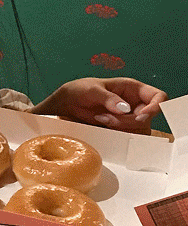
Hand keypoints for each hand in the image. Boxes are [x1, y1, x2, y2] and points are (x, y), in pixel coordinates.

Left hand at [36, 77, 167, 132]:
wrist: (67, 104)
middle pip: (148, 117)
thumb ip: (108, 98)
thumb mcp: (92, 90)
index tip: (141, 115)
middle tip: (107, 119)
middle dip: (129, 121)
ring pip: (140, 129)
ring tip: (101, 119)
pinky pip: (130, 136)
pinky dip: (119, 134)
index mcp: (132, 88)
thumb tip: (124, 108)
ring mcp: (129, 117)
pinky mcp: (122, 128)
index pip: (158, 97)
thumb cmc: (79, 90)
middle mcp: (135, 103)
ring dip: (122, 128)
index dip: (155, 107)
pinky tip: (103, 125)